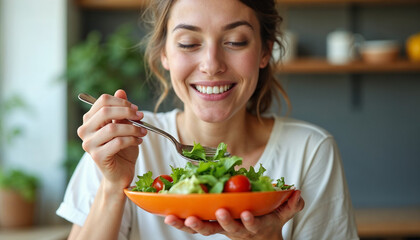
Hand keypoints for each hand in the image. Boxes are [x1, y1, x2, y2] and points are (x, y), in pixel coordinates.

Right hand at [77, 89, 146, 188]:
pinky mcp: (97, 156)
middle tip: (141, 117)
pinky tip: (138, 141)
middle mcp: (84, 130)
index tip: (136, 109)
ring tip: (143, 131)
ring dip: (132, 128)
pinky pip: (117, 142)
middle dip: (127, 112)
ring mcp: (89, 144)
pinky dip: (132, 140)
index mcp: (89, 120)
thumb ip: (121, 109)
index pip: (102, 101)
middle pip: (105, 112)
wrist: (121, 173)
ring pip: (112, 128)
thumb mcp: (124, 125)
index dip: (121, 102)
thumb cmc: (122, 149)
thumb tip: (121, 91)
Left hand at [164, 190, 303, 239]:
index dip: (249, 221)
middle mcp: (233, 229)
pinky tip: (167, 214)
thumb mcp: (281, 214)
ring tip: (176, 218)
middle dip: (222, 221)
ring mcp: (217, 227)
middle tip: (218, 211)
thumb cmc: (266, 220)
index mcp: (251, 226)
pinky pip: (192, 223)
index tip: (247, 214)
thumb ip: (290, 205)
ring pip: (203, 228)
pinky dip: (180, 220)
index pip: (250, 225)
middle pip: (225, 229)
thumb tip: (297, 194)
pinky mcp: (206, 222)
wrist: (255, 235)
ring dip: (189, 225)